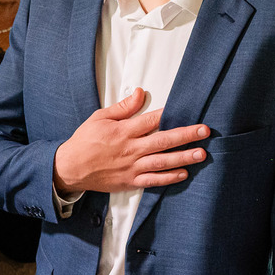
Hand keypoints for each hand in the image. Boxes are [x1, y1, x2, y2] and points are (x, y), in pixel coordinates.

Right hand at [52, 88, 208, 194]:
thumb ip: (123, 107)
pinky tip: (184, 173)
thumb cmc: (85, 141)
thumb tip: (140, 93)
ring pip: (162, 162)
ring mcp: (131, 167)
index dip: (168, 115)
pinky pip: (153, 181)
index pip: (150, 121)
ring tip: (201, 153)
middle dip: (185, 135)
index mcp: (123, 131)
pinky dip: (169, 178)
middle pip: (162, 141)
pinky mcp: (130, 181)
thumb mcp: (100, 117)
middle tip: (204, 131)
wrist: (70, 168)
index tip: (185, 110)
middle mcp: (130, 149)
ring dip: (183, 158)